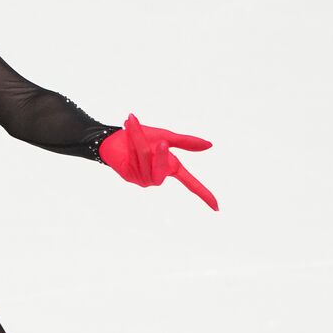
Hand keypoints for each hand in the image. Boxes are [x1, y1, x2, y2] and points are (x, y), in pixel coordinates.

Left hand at [99, 113, 218, 210]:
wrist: (116, 136)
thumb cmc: (141, 136)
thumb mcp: (166, 136)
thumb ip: (186, 142)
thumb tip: (210, 145)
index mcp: (171, 167)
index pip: (191, 184)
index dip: (204, 194)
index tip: (217, 208)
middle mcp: (158, 176)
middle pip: (163, 169)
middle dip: (160, 155)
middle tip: (160, 141)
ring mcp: (144, 179)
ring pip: (146, 161)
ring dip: (139, 140)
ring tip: (132, 124)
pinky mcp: (130, 177)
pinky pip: (135, 160)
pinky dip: (132, 143)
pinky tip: (126, 134)